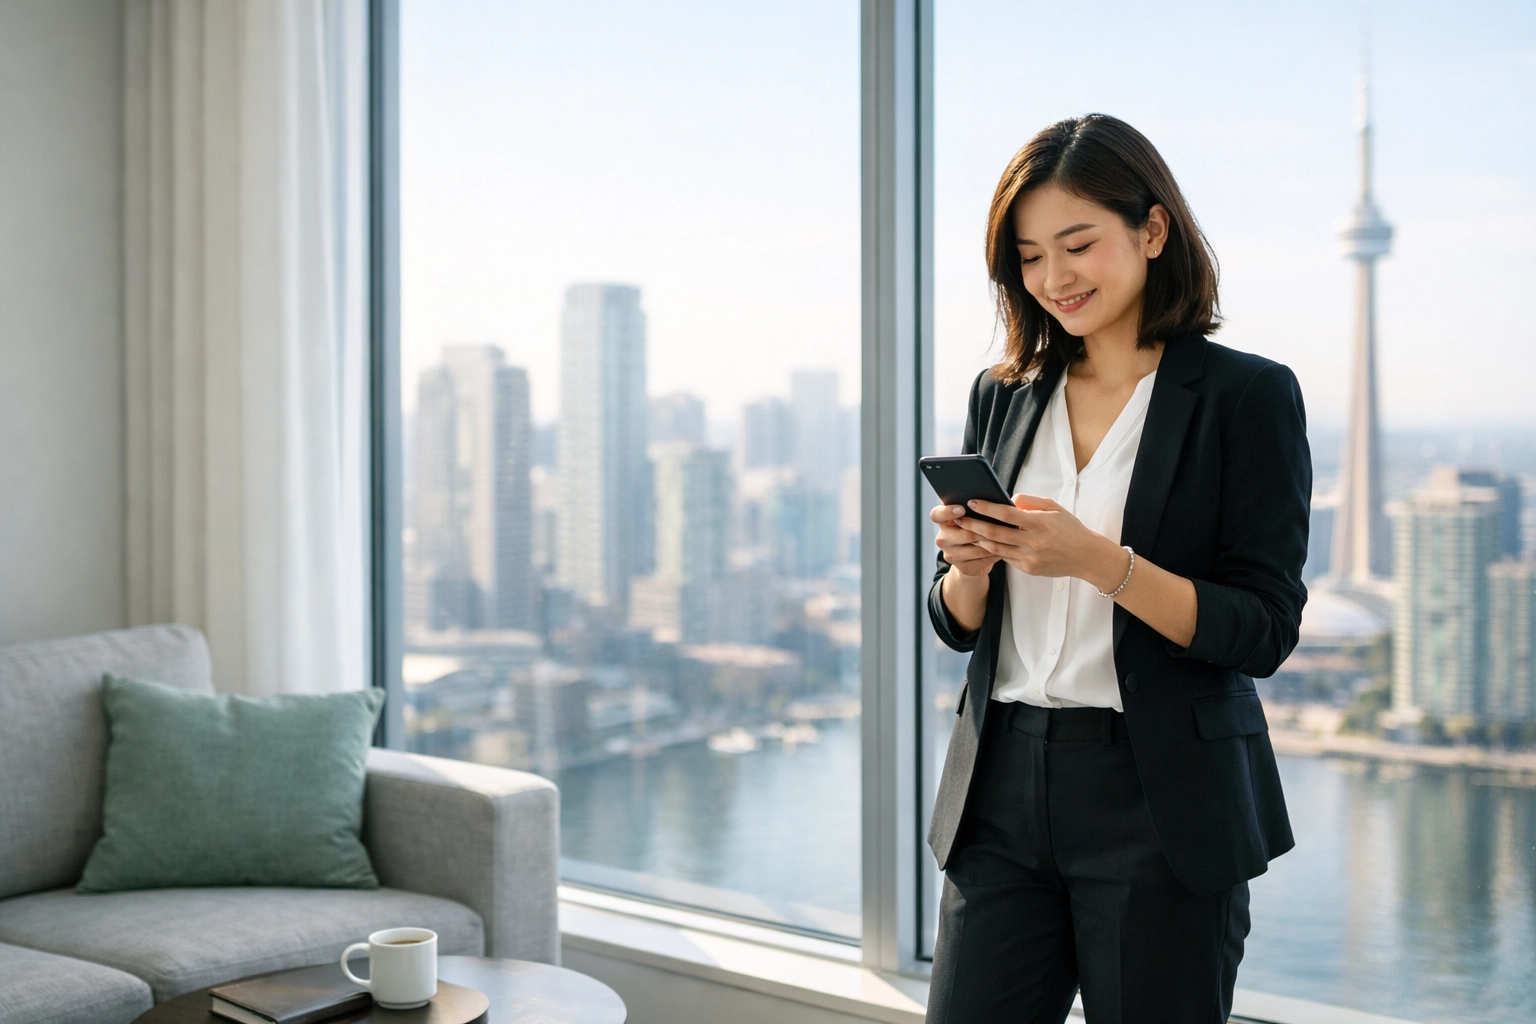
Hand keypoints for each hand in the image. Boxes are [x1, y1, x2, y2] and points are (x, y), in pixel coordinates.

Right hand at [930, 502, 998, 576]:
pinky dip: (993, 554)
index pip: (936, 514)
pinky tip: (1003, 549)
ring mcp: (950, 554)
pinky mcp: (961, 567)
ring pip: (974, 548)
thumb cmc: (977, 529)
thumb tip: (1007, 499)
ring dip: (991, 543)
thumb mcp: (974, 516)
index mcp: (943, 521)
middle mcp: (942, 538)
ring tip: (1005, 537)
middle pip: (961, 534)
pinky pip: (981, 560)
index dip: (948, 511)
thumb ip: (980, 507)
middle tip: (996, 526)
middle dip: (981, 530)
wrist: (973, 558)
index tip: (962, 509)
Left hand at [957, 495, 1128, 592]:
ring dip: (978, 539)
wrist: (1086, 556)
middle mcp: (1033, 542)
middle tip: (958, 519)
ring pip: (996, 548)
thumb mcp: (1054, 508)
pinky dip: (993, 550)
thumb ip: (1030, 502)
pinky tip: (982, 542)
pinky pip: (1005, 558)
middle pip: (995, 533)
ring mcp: (1030, 558)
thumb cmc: (1069, 528)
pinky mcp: (1028, 569)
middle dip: (973, 525)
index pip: (1006, 514)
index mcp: (1040, 523)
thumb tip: (1008, 500)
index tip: (972, 502)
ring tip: (965, 530)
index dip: (986, 508)